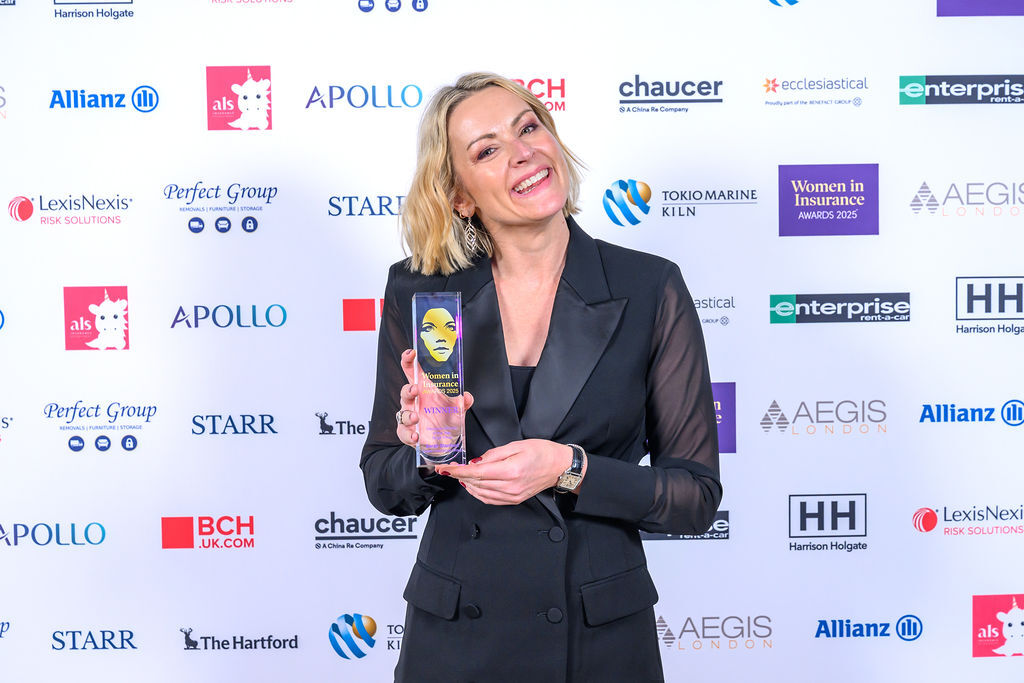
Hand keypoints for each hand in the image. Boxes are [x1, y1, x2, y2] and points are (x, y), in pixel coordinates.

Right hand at [395, 349, 473, 449]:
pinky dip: (409, 435)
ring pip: (402, 413)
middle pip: (405, 391)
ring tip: (416, 417)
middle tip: (415, 389)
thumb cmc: (447, 418)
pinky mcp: (408, 433)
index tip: (411, 353)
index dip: (408, 361)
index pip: (411, 371)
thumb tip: (467, 396)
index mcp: (423, 389)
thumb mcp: (458, 408)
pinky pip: (403, 432)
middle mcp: (414, 402)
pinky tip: (416, 436)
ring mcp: (410, 417)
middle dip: (408, 389)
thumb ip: (463, 401)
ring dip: (408, 414)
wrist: (446, 441)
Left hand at [437, 439, 573, 504]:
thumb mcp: (517, 445)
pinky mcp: (514, 500)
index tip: (446, 469)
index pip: (476, 472)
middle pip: (476, 483)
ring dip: (467, 485)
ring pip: (481, 493)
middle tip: (449, 469)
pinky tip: (473, 486)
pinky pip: (490, 500)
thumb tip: (476, 462)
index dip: (458, 471)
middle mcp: (510, 486)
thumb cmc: (542, 452)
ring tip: (460, 476)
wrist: (559, 466)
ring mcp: (512, 496)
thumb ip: (494, 454)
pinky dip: (478, 493)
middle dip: (460, 476)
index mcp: (511, 470)